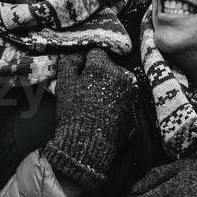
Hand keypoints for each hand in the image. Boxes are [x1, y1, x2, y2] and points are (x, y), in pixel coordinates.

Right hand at [42, 48, 137, 191]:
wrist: (88, 144)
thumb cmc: (73, 113)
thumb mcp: (65, 84)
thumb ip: (70, 62)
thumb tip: (78, 53)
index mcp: (102, 66)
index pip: (95, 52)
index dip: (85, 60)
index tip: (79, 69)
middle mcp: (120, 74)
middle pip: (107, 65)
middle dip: (97, 71)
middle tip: (84, 86)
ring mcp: (128, 90)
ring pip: (115, 78)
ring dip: (106, 83)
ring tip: (93, 99)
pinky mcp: (131, 104)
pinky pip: (121, 92)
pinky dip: (113, 95)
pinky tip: (102, 107)